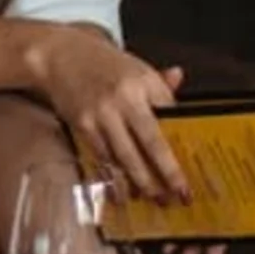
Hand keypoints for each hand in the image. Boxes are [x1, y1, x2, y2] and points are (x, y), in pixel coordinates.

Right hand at [28, 29, 189, 202]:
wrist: (60, 54)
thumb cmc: (102, 63)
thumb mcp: (136, 67)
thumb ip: (160, 84)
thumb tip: (179, 80)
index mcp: (144, 82)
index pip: (171, 118)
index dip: (184, 143)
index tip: (194, 164)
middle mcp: (124, 98)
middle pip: (152, 143)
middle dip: (167, 173)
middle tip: (180, 194)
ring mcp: (102, 114)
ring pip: (126, 156)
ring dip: (142, 182)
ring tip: (155, 198)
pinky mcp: (83, 125)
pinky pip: (103, 157)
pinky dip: (114, 177)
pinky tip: (123, 191)